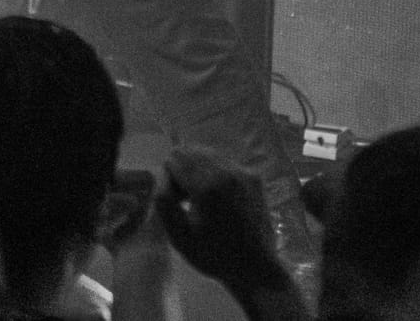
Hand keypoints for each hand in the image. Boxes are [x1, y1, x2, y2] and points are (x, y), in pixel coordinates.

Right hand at [155, 147, 286, 292]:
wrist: (256, 268)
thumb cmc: (213, 254)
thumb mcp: (178, 235)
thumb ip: (164, 200)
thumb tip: (163, 175)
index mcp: (207, 185)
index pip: (175, 157)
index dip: (169, 178)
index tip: (177, 200)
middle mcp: (227, 171)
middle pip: (192, 151)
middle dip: (184, 170)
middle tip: (187, 199)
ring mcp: (243, 172)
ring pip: (209, 154)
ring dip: (200, 170)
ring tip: (204, 199)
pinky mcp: (254, 177)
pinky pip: (226, 163)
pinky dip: (217, 174)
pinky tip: (221, 199)